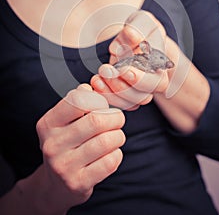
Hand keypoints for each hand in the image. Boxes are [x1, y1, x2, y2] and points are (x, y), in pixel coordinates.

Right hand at [35, 84, 124, 212]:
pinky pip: (110, 162)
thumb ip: (78, 102)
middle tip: (117, 119)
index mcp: (48, 124)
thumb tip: (92, 87)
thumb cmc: (66, 144)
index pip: (78, 100)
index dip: (98, 100)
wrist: (56, 184)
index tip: (102, 105)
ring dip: (118, 136)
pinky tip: (111, 153)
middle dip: (115, 117)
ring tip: (115, 136)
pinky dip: (117, 154)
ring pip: (106, 141)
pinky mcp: (78, 183)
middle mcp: (52, 144)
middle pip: (97, 121)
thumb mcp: (64, 122)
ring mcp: (64, 166)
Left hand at [91, 10, 173, 110]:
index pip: (156, 80)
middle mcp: (154, 81)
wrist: (135, 39)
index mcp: (161, 64)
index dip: (139, 78)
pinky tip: (96, 83)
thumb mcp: (141, 20)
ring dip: (112, 93)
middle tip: (105, 70)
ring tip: (97, 77)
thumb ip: (139, 27)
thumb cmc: (141, 28)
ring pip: (131, 103)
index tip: (123, 69)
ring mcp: (140, 90)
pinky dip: (106, 96)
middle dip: (122, 87)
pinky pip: (120, 104)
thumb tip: (133, 36)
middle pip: (144, 96)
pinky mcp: (127, 94)